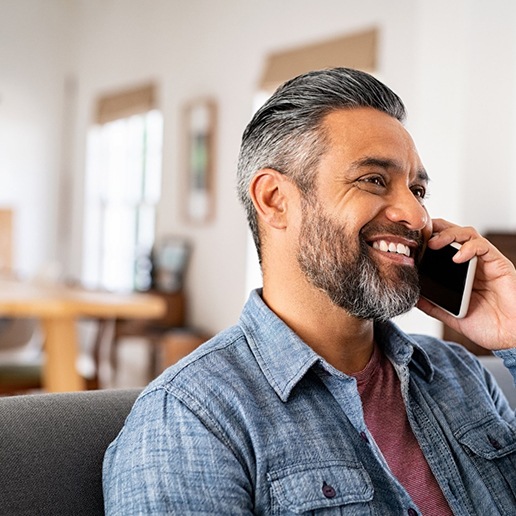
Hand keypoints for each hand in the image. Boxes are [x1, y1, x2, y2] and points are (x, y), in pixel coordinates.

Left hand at [417, 218, 515, 349]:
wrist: (510, 337)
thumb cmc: (487, 325)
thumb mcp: (451, 315)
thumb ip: (433, 305)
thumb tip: (412, 297)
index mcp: (459, 271)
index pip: (442, 245)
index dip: (426, 239)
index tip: (410, 241)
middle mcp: (472, 262)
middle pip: (453, 233)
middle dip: (435, 229)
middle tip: (419, 235)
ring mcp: (485, 262)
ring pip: (467, 234)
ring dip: (449, 234)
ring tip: (434, 244)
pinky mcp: (498, 264)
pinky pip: (483, 247)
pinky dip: (469, 248)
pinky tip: (457, 257)